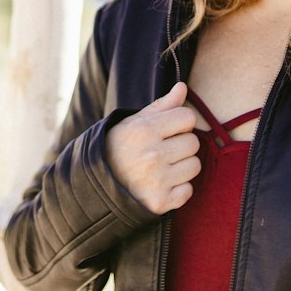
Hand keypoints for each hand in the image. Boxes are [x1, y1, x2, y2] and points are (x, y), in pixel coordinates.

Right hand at [105, 82, 200, 214]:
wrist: (95, 186)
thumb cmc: (119, 149)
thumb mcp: (133, 123)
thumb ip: (161, 106)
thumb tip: (182, 87)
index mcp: (144, 130)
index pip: (188, 118)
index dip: (180, 123)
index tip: (168, 130)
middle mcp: (152, 155)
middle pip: (193, 142)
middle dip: (181, 144)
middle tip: (163, 150)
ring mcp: (157, 181)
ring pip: (194, 166)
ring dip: (182, 167)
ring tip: (163, 167)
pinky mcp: (160, 203)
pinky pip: (188, 191)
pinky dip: (178, 189)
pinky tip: (162, 185)